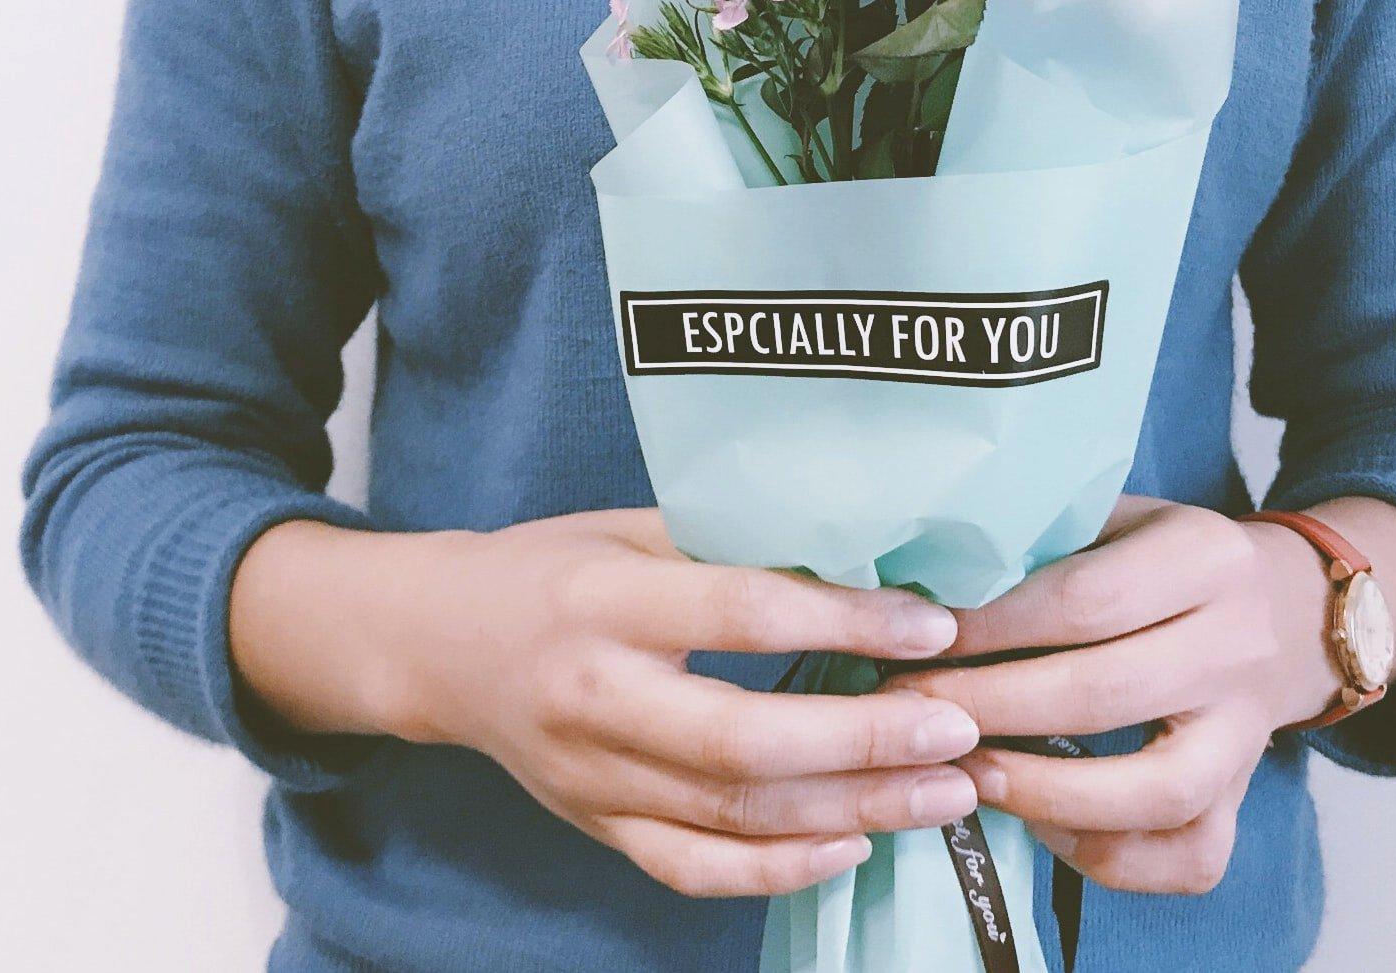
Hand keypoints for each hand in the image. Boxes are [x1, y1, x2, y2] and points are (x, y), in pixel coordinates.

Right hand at [230, 511, 984, 897]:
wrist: (437, 644)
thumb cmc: (554, 568)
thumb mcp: (632, 525)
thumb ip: (733, 542)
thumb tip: (873, 553)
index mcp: (604, 599)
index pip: (740, 613)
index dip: (843, 623)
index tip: (933, 626)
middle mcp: (595, 696)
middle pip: (743, 740)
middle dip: (864, 741)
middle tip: (958, 730)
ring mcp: (592, 776)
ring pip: (733, 815)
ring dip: (852, 810)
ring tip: (946, 792)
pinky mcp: (597, 826)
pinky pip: (695, 869)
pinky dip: (779, 871)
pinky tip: (855, 847)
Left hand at [879, 496, 1344, 894]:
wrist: (1282, 612)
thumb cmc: (1159, 561)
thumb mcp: (1113, 519)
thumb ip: (1041, 546)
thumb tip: (920, 593)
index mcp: (1206, 557)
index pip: (1085, 599)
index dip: (992, 627)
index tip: (918, 641)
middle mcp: (1238, 646)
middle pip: (1105, 693)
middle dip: (990, 708)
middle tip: (909, 711)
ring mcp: (1248, 734)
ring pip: (1157, 792)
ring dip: (1044, 794)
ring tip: (965, 774)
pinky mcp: (1244, 801)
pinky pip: (1187, 857)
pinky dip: (1108, 857)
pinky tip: (1039, 824)